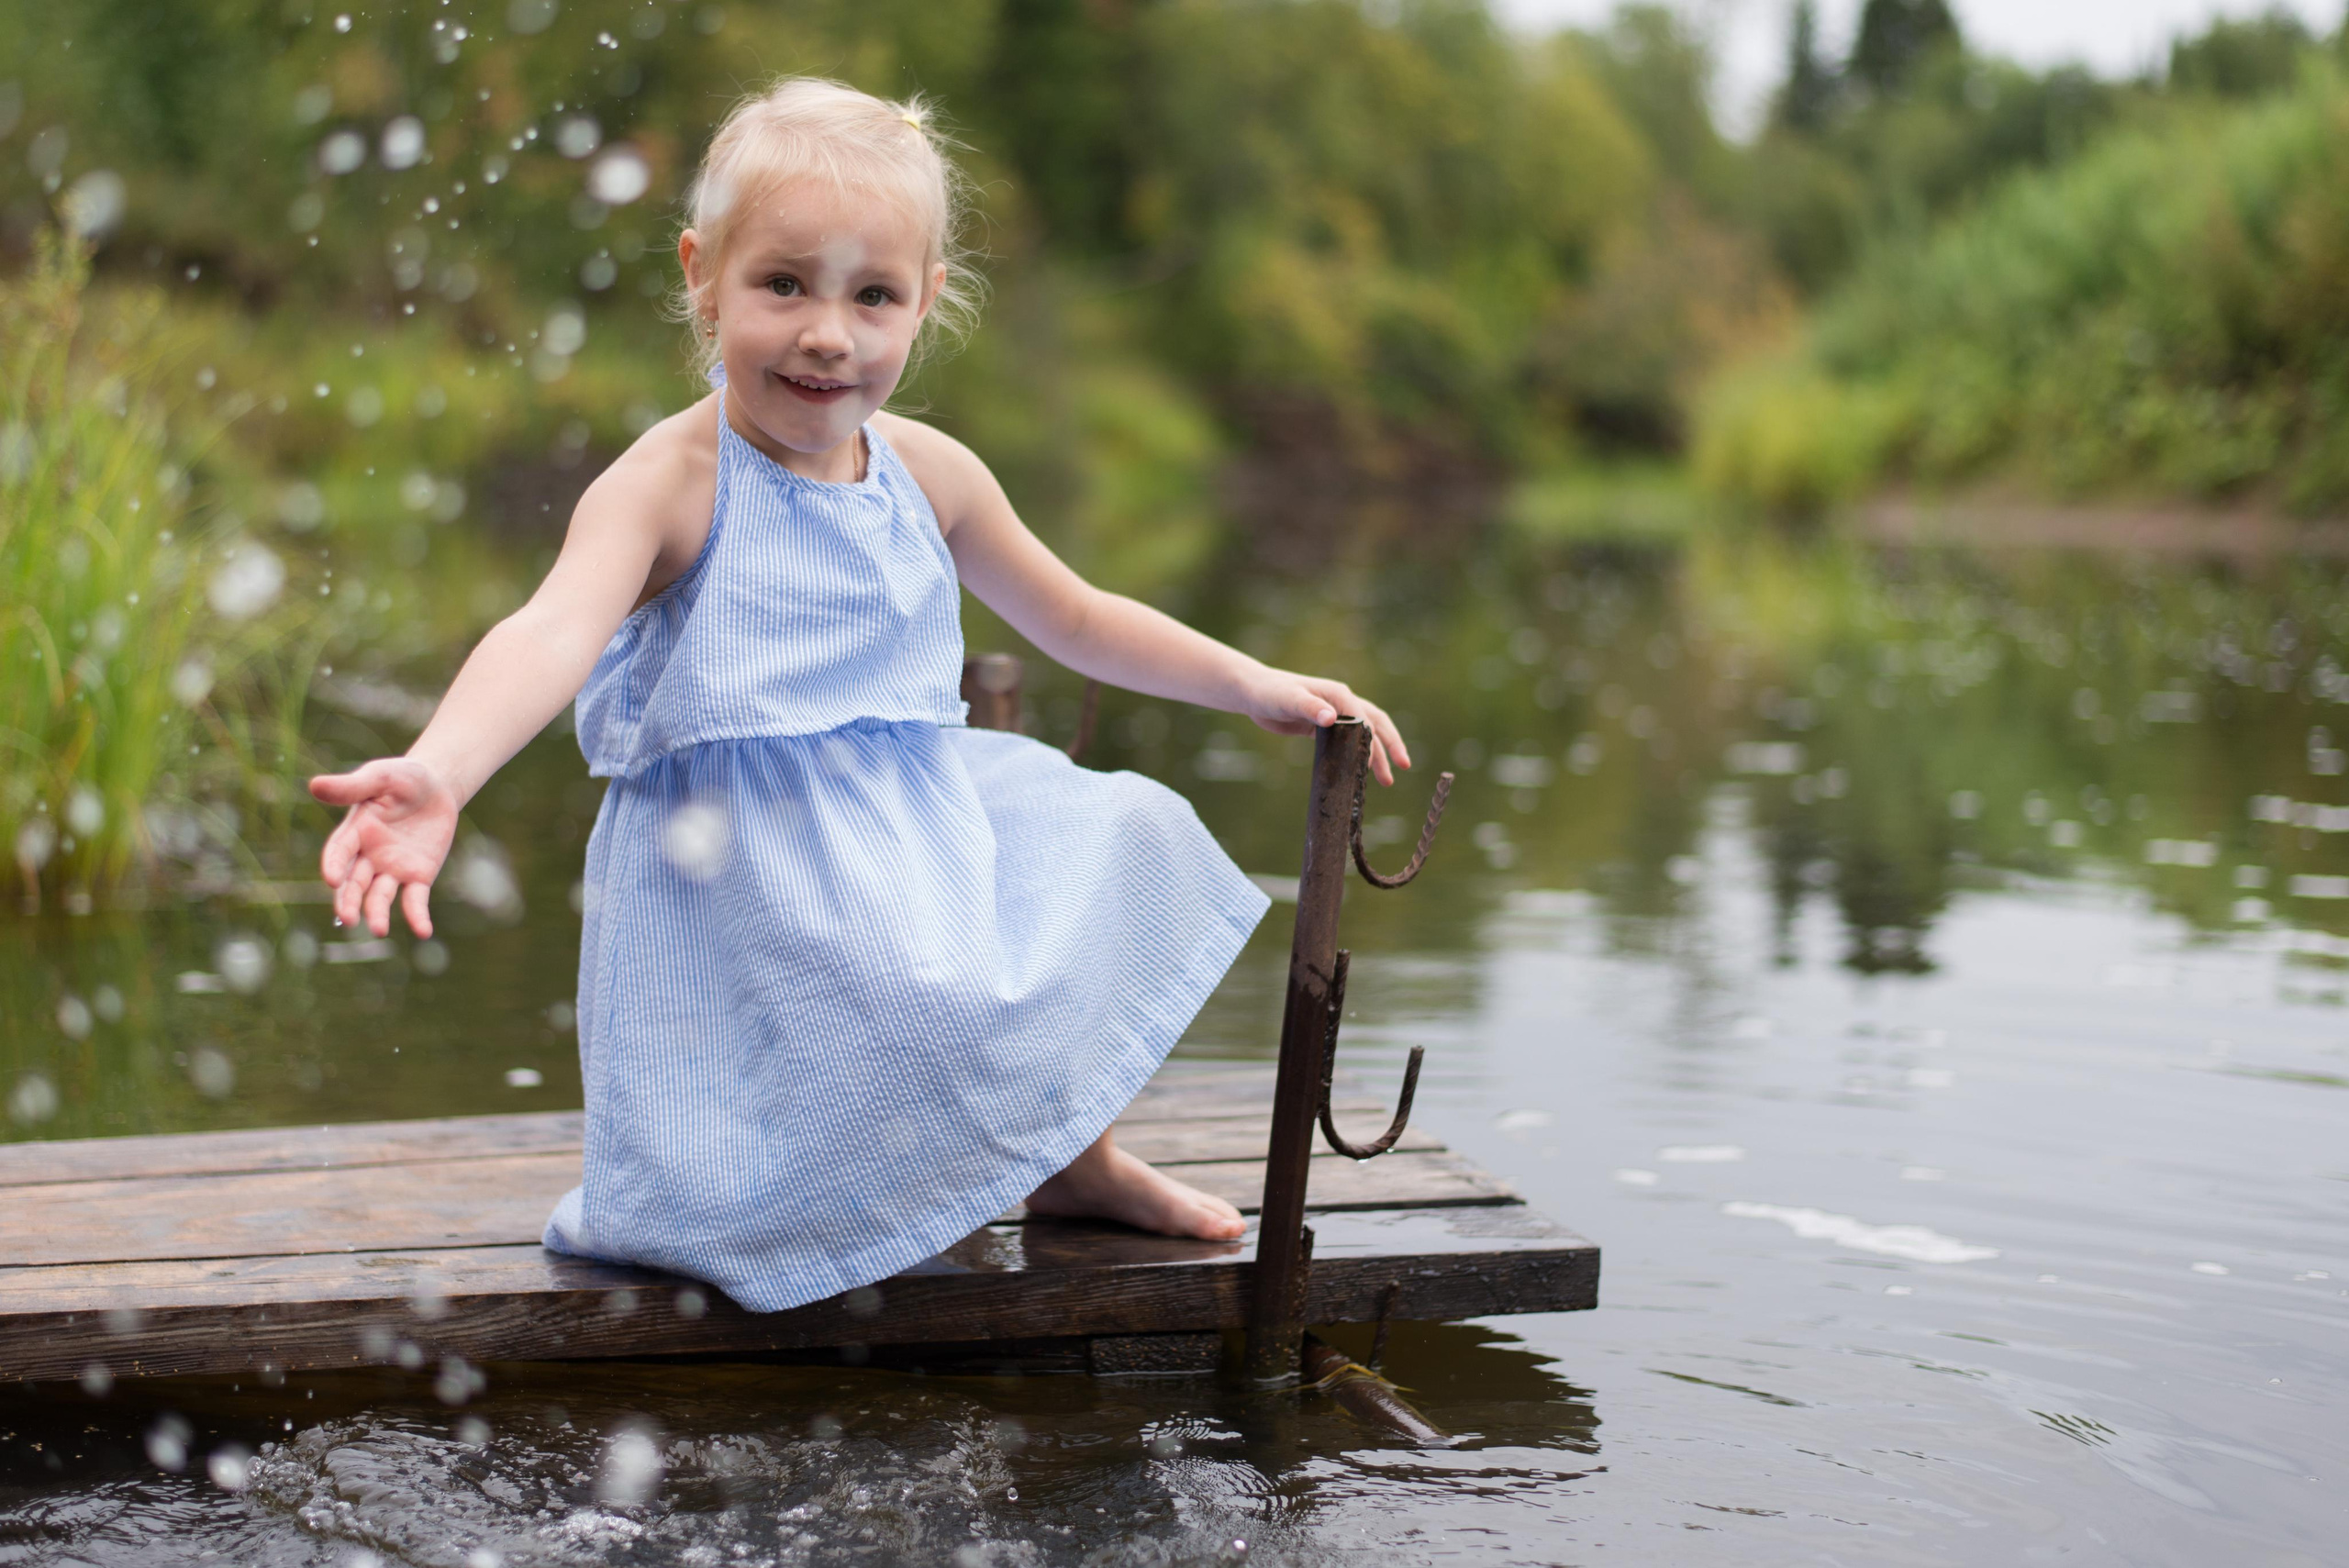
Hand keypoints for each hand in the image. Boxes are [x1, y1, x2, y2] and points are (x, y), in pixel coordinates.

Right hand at [308, 758, 458, 937]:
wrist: (436, 786)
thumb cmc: (402, 778)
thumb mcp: (381, 777)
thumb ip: (352, 786)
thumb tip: (314, 785)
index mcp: (354, 832)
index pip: (339, 853)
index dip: (334, 865)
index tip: (332, 879)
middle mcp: (368, 856)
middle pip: (354, 883)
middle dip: (349, 901)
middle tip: (349, 918)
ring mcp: (392, 869)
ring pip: (379, 896)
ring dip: (377, 914)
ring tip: (378, 930)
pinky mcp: (418, 876)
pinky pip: (415, 900)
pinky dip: (417, 916)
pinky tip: (423, 931)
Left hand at [1239, 668, 1410, 785]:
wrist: (1254, 693)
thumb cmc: (1271, 693)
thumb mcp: (1289, 700)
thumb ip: (1310, 708)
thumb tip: (1332, 718)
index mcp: (1338, 695)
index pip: (1364, 717)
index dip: (1372, 739)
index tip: (1374, 763)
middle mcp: (1342, 703)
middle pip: (1375, 724)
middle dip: (1390, 746)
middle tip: (1402, 768)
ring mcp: (1335, 715)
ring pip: (1365, 734)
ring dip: (1378, 754)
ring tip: (1387, 779)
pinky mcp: (1324, 727)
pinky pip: (1348, 742)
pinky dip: (1358, 756)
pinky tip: (1361, 772)